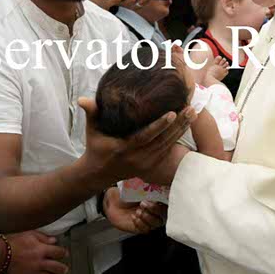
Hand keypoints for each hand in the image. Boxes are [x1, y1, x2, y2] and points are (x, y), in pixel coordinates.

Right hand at [4, 231, 69, 273]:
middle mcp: (39, 263)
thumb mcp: (29, 234)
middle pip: (57, 267)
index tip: (65, 253)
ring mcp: (33, 273)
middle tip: (64, 269)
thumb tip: (54, 240)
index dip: (63, 252)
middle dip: (62, 268)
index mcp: (41, 250)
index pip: (58, 252)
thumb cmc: (13, 242)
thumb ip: (43, 237)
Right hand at [78, 96, 194, 186]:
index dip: (160, 125)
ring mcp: (146, 164)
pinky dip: (178, 137)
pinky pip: (168, 150)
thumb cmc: (96, 147)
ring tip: (193, 113)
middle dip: (178, 125)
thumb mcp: (91, 130)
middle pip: (162, 141)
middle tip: (191, 108)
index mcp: (124, 149)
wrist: (99, 173)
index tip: (172, 112)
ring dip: (182, 130)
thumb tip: (82, 99)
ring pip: (168, 146)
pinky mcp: (152, 165)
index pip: (145, 137)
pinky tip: (187, 125)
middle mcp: (138, 158)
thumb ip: (91, 113)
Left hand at [103, 187, 166, 233]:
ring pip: (156, 223)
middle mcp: (154, 211)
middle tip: (143, 203)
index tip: (157, 199)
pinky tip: (133, 217)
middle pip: (163, 214)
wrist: (112, 202)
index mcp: (157, 199)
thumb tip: (155, 181)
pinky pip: (145, 229)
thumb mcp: (136, 187)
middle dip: (154, 209)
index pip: (167, 203)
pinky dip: (140, 223)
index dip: (164, 203)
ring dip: (147, 217)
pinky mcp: (141, 228)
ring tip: (137, 211)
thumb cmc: (125, 193)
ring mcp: (148, 220)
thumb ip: (148, 186)